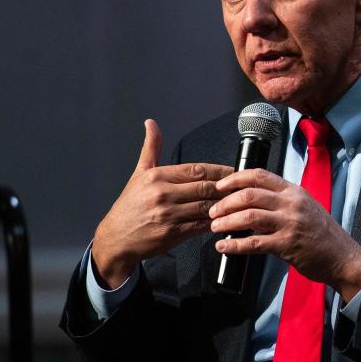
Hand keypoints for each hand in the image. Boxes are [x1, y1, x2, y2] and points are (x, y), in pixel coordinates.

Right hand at [91, 120, 233, 288]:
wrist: (116, 238)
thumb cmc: (130, 205)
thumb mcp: (139, 174)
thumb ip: (151, 148)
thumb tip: (151, 123)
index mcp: (157, 176)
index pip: (197, 170)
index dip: (220, 170)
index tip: (236, 171)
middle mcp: (162, 194)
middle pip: (205, 188)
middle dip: (227, 187)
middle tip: (245, 186)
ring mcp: (168, 215)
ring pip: (206, 207)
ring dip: (225, 206)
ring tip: (241, 203)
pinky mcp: (172, 234)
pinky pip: (200, 226)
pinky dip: (216, 223)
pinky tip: (227, 220)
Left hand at [209, 168, 360, 301]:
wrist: (342, 256)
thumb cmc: (322, 234)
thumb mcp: (305, 207)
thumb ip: (281, 201)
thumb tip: (250, 201)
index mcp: (294, 191)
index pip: (260, 175)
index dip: (235, 179)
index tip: (220, 186)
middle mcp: (292, 203)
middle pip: (250, 194)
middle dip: (225, 202)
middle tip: (213, 211)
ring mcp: (290, 223)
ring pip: (248, 216)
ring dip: (226, 222)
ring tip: (214, 227)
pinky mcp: (287, 245)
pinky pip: (253, 243)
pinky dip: (234, 245)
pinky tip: (223, 247)